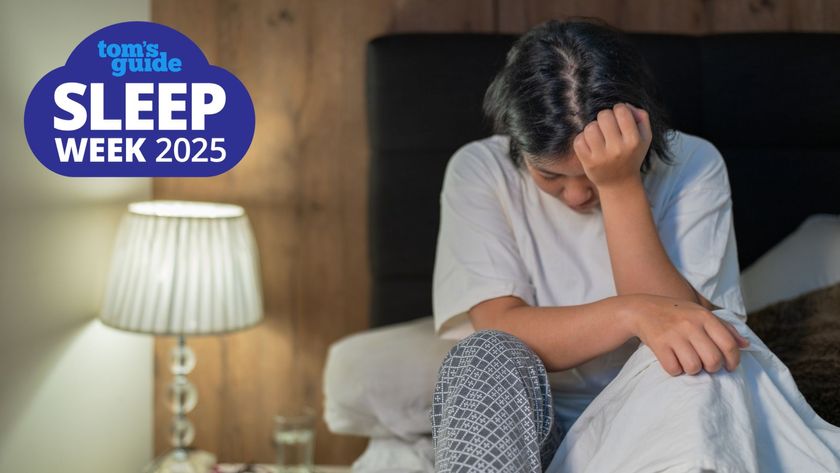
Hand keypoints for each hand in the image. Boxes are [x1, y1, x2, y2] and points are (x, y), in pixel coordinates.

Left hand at [572, 102, 652, 188]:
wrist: (619, 183)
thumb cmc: (631, 155)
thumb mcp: (645, 137)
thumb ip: (641, 117)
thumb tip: (625, 105)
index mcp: (634, 140)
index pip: (621, 110)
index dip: (618, 110)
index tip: (618, 119)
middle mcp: (618, 149)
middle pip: (603, 116)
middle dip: (604, 118)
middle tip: (607, 128)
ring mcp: (601, 156)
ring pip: (590, 127)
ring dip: (593, 129)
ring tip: (598, 136)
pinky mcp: (588, 162)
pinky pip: (578, 140)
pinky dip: (582, 140)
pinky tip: (590, 145)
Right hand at [621, 293, 750, 375]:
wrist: (643, 309)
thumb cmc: (677, 314)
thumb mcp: (701, 314)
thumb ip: (725, 328)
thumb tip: (746, 345)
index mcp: (705, 316)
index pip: (729, 345)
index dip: (733, 361)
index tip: (729, 367)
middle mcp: (690, 325)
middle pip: (713, 360)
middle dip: (712, 368)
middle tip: (706, 365)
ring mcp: (674, 335)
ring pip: (693, 367)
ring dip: (692, 370)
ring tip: (688, 361)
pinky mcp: (659, 344)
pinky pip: (674, 369)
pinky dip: (675, 369)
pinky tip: (673, 360)